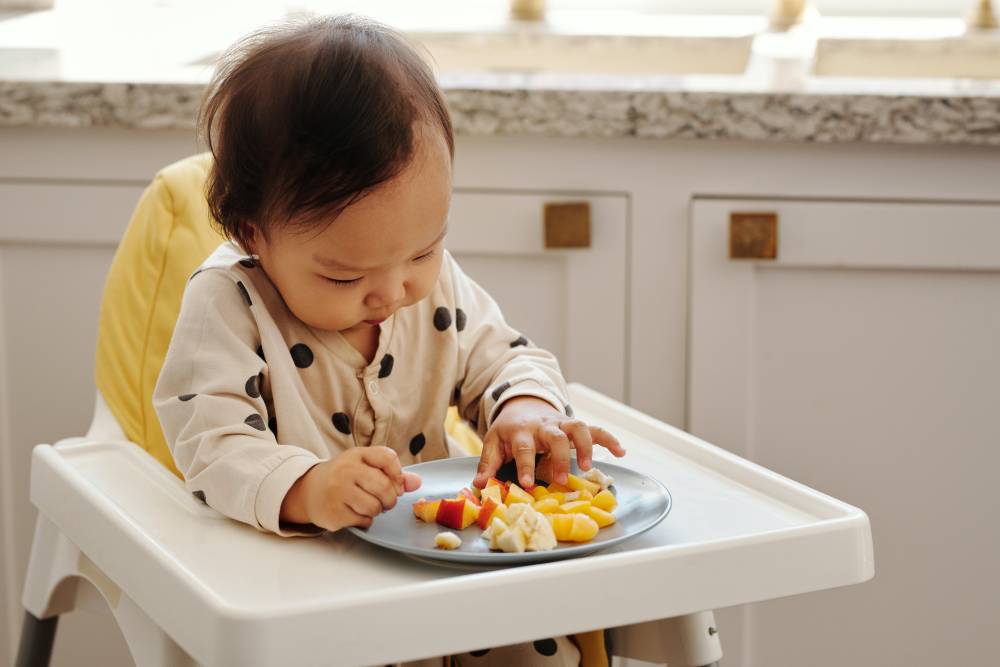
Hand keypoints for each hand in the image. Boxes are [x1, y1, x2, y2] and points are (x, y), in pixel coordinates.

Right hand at [280, 447, 420, 530]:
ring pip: (374, 507)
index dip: (398, 474)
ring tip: (368, 506)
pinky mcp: (333, 512)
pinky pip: (363, 520)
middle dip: (390, 499)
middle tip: (386, 501)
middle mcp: (346, 470)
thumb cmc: (345, 478)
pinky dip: (365, 521)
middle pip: (384, 486)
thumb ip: (392, 474)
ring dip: (377, 511)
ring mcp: (338, 491)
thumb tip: (416, 482)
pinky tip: (355, 513)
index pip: (387, 457)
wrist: (310, 490)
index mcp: (356, 454)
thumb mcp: (365, 468)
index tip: (397, 484)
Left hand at [473, 396, 625, 488]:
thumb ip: (487, 464)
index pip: (523, 447)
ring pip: (578, 427)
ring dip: (585, 446)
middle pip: (554, 436)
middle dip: (559, 457)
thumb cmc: (508, 431)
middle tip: (560, 479)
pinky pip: (595, 429)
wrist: (521, 405)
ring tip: (589, 467)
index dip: (526, 465)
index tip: (529, 484)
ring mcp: (561, 423)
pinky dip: (609, 439)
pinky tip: (621, 452)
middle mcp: (543, 425)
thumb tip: (479, 486)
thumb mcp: (493, 443)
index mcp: (521, 431)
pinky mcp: (574, 426)